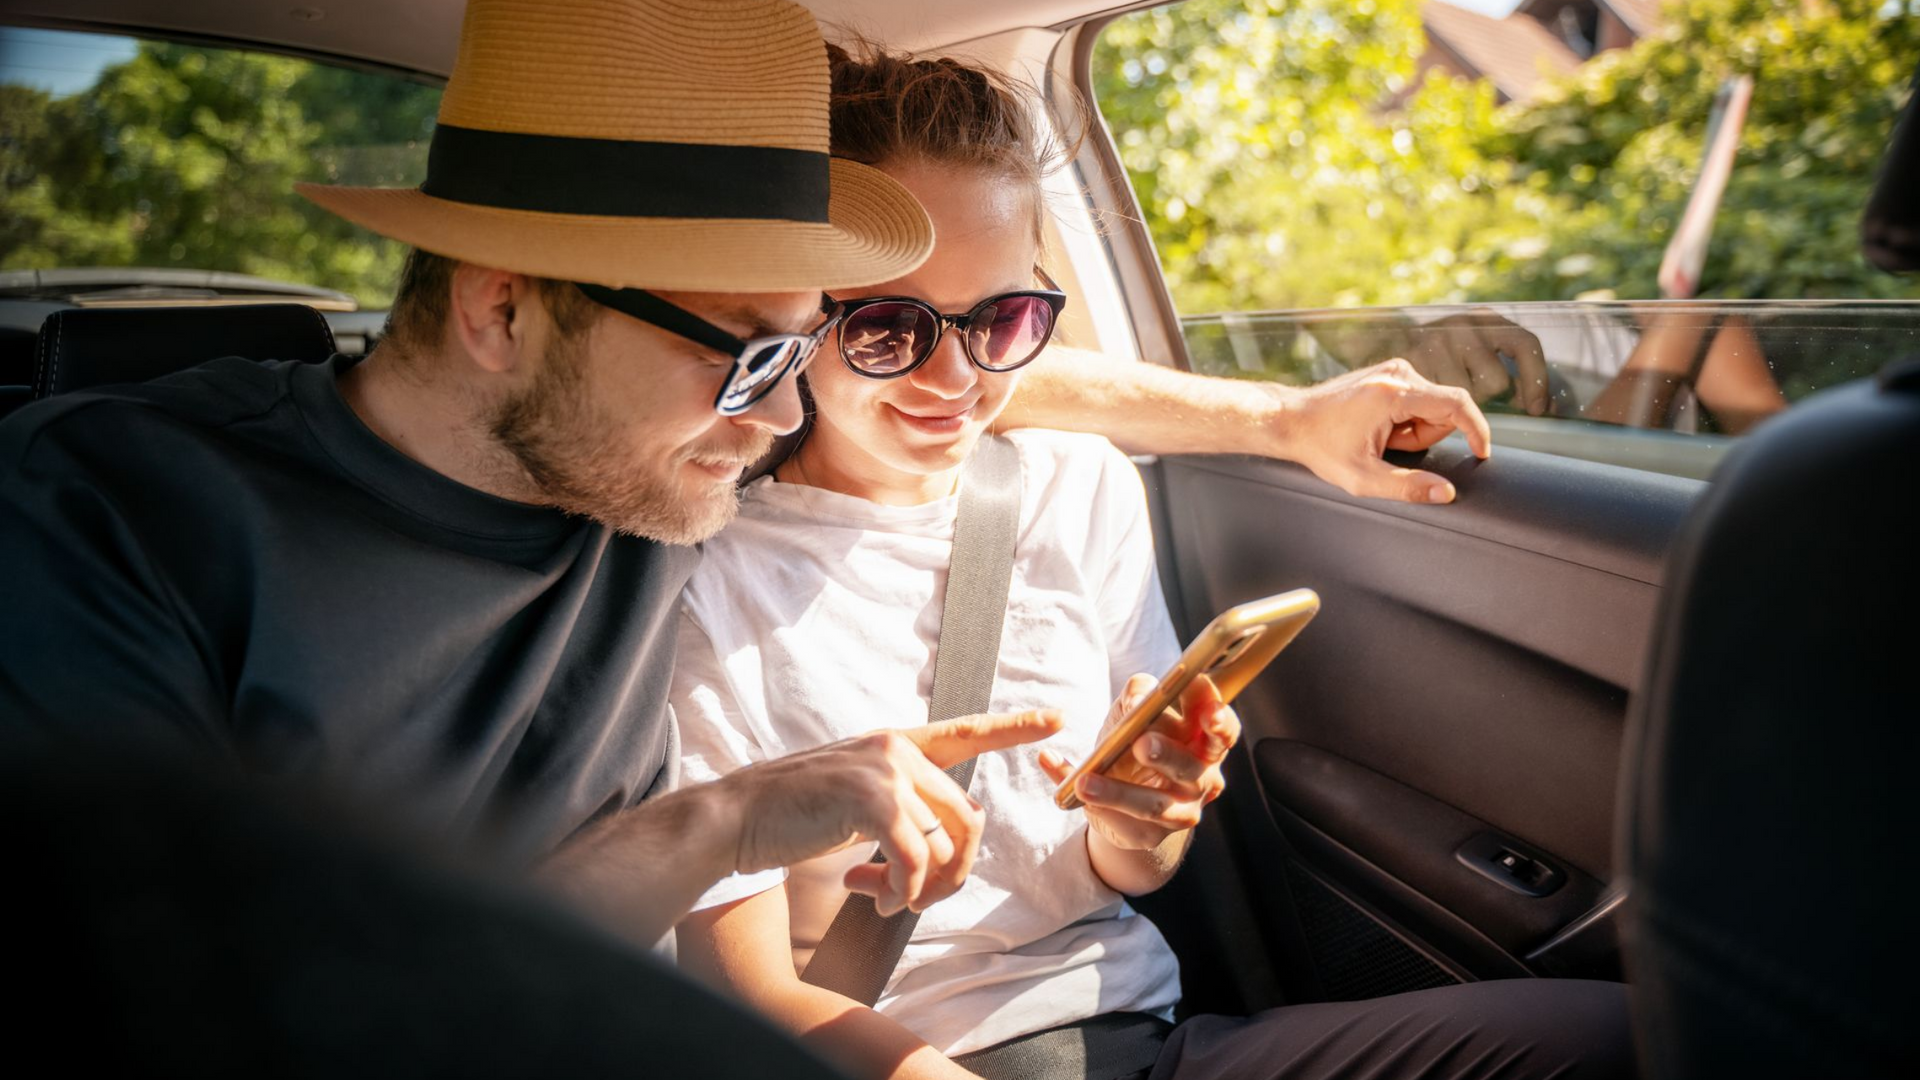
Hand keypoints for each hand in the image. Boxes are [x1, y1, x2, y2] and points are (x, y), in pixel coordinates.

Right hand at [723, 709, 1062, 915]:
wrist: (738, 817)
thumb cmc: (793, 815)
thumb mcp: (856, 799)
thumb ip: (902, 807)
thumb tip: (944, 847)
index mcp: (896, 744)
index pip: (965, 731)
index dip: (1013, 727)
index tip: (1057, 720)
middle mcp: (896, 749)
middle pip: (967, 817)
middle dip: (954, 871)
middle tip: (916, 900)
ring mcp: (885, 771)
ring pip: (946, 844)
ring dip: (923, 889)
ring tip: (886, 900)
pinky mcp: (871, 801)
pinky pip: (915, 862)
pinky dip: (902, 893)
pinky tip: (877, 901)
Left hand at [1038, 675, 1237, 851]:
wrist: (1122, 795)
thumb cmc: (1136, 739)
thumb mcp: (1135, 711)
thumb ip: (1139, 694)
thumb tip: (1138, 698)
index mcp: (1204, 742)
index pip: (1222, 730)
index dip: (1217, 718)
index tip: (1205, 705)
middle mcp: (1202, 778)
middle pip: (1189, 766)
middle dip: (1166, 754)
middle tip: (1142, 743)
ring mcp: (1181, 810)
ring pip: (1154, 804)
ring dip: (1118, 793)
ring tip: (1084, 782)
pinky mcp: (1152, 835)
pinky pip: (1127, 826)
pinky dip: (1100, 810)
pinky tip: (1077, 798)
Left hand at [1273, 358, 1492, 503]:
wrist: (1291, 420)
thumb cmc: (1321, 447)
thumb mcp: (1362, 477)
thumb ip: (1407, 487)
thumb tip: (1445, 493)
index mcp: (1395, 393)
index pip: (1457, 404)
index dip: (1477, 430)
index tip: (1481, 453)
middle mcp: (1398, 373)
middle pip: (1443, 411)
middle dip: (1423, 438)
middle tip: (1387, 449)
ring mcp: (1393, 370)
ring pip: (1431, 408)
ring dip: (1412, 431)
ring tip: (1378, 438)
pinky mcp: (1390, 373)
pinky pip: (1417, 401)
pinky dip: (1404, 420)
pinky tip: (1377, 428)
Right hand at [1397, 310, 1550, 414]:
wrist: (1376, 346)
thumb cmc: (1433, 361)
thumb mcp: (1474, 352)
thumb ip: (1504, 373)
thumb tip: (1539, 404)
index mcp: (1486, 319)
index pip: (1524, 345)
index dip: (1536, 379)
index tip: (1535, 408)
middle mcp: (1463, 325)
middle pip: (1497, 381)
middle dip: (1485, 399)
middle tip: (1464, 399)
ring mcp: (1438, 341)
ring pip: (1469, 396)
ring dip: (1458, 405)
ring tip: (1439, 397)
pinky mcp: (1414, 360)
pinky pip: (1443, 402)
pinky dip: (1435, 409)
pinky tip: (1423, 401)